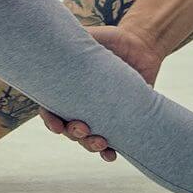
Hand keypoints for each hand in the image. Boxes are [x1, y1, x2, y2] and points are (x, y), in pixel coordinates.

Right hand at [37, 25, 165, 162]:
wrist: (142, 46)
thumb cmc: (111, 40)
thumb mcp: (90, 37)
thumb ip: (74, 39)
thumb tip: (55, 36)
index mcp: (68, 88)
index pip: (51, 109)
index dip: (50, 120)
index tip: (57, 125)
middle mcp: (80, 105)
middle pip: (69, 128)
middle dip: (73, 134)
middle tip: (83, 128)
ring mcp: (100, 114)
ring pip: (87, 139)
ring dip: (90, 145)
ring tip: (100, 143)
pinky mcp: (119, 120)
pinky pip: (111, 142)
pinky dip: (108, 152)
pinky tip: (111, 155)